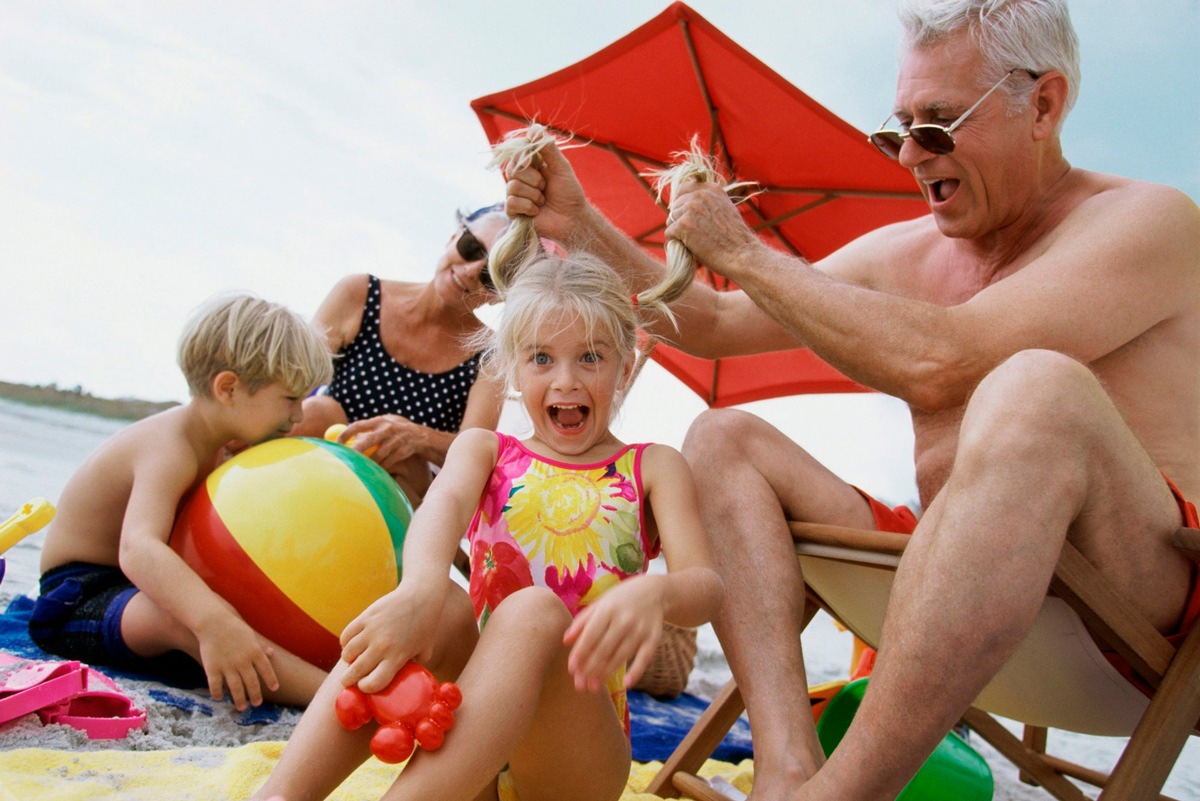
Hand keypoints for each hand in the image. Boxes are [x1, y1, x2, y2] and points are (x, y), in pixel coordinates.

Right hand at [195, 615, 279, 709]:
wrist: (212, 622)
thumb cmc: (233, 627)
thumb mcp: (250, 635)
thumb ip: (260, 646)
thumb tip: (272, 653)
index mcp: (254, 652)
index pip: (266, 669)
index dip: (271, 680)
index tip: (275, 689)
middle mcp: (243, 661)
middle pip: (252, 683)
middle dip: (255, 695)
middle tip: (257, 704)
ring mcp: (228, 666)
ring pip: (236, 688)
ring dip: (239, 700)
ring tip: (242, 707)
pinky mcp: (212, 668)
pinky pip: (216, 686)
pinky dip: (218, 693)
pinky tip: (220, 698)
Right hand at [339, 589, 435, 693]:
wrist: (421, 596)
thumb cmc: (425, 626)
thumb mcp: (425, 651)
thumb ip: (413, 666)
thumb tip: (403, 679)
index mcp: (397, 657)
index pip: (373, 683)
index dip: (366, 688)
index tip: (366, 685)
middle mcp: (382, 646)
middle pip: (355, 672)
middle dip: (348, 680)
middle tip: (348, 680)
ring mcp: (372, 630)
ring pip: (347, 654)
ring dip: (348, 660)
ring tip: (352, 660)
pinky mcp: (365, 617)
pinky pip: (346, 636)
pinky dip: (345, 643)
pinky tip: (351, 644)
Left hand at [342, 415, 425, 472]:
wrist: (422, 437)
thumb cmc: (397, 431)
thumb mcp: (385, 424)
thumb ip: (370, 428)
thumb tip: (349, 435)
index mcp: (380, 421)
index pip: (358, 425)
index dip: (345, 434)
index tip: (337, 444)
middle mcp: (387, 428)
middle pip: (367, 441)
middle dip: (356, 452)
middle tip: (346, 460)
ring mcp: (396, 440)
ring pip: (378, 455)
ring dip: (369, 463)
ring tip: (362, 469)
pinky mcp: (403, 450)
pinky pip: (388, 462)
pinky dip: (381, 468)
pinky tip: (377, 471)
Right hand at [503, 138, 588, 242]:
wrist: (572, 219)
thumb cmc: (569, 193)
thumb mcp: (561, 167)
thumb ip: (548, 148)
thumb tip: (534, 128)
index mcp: (530, 166)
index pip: (516, 154)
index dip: (524, 157)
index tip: (537, 162)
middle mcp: (520, 179)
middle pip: (512, 169)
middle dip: (533, 178)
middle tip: (545, 186)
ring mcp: (516, 195)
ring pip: (512, 187)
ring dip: (533, 194)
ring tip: (543, 200)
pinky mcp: (513, 212)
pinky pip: (511, 203)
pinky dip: (528, 206)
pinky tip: (537, 211)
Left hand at [563, 578, 663, 692]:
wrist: (654, 590)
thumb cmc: (620, 599)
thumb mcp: (601, 603)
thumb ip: (582, 621)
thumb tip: (565, 641)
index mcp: (608, 609)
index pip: (591, 634)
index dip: (581, 652)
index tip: (571, 669)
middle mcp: (624, 619)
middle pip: (605, 648)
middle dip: (590, 668)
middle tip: (579, 685)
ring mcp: (640, 629)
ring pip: (621, 655)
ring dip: (606, 673)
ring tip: (593, 687)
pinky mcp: (654, 638)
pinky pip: (645, 657)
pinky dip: (636, 671)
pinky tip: (626, 684)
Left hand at [665, 182, 763, 279]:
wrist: (742, 255)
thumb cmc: (734, 239)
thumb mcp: (724, 209)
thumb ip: (708, 203)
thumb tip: (686, 204)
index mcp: (711, 188)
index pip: (683, 189)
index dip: (683, 205)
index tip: (690, 218)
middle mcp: (700, 194)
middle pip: (675, 206)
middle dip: (681, 221)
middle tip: (696, 235)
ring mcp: (690, 209)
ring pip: (670, 220)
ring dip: (679, 233)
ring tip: (696, 242)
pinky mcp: (683, 225)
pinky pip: (669, 234)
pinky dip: (677, 244)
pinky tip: (691, 248)